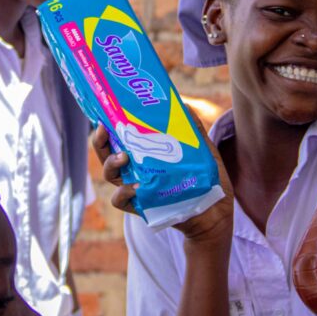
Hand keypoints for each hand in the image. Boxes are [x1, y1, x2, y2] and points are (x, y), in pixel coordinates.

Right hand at [91, 118, 233, 244]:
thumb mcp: (202, 150)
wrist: (216, 211)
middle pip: (107, 154)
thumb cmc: (207, 179)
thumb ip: (193, 128)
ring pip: (111, 176)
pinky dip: (124, 193)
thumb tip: (182, 103)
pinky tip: (137, 186)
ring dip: (111, 164)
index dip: (108, 126)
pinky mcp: (141, 207)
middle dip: (100, 141)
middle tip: (105, 129)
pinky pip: (121, 201)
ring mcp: (137, 189)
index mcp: (145, 154)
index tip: (106, 114)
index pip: (119, 138)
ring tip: (124, 156)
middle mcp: (136, 170)